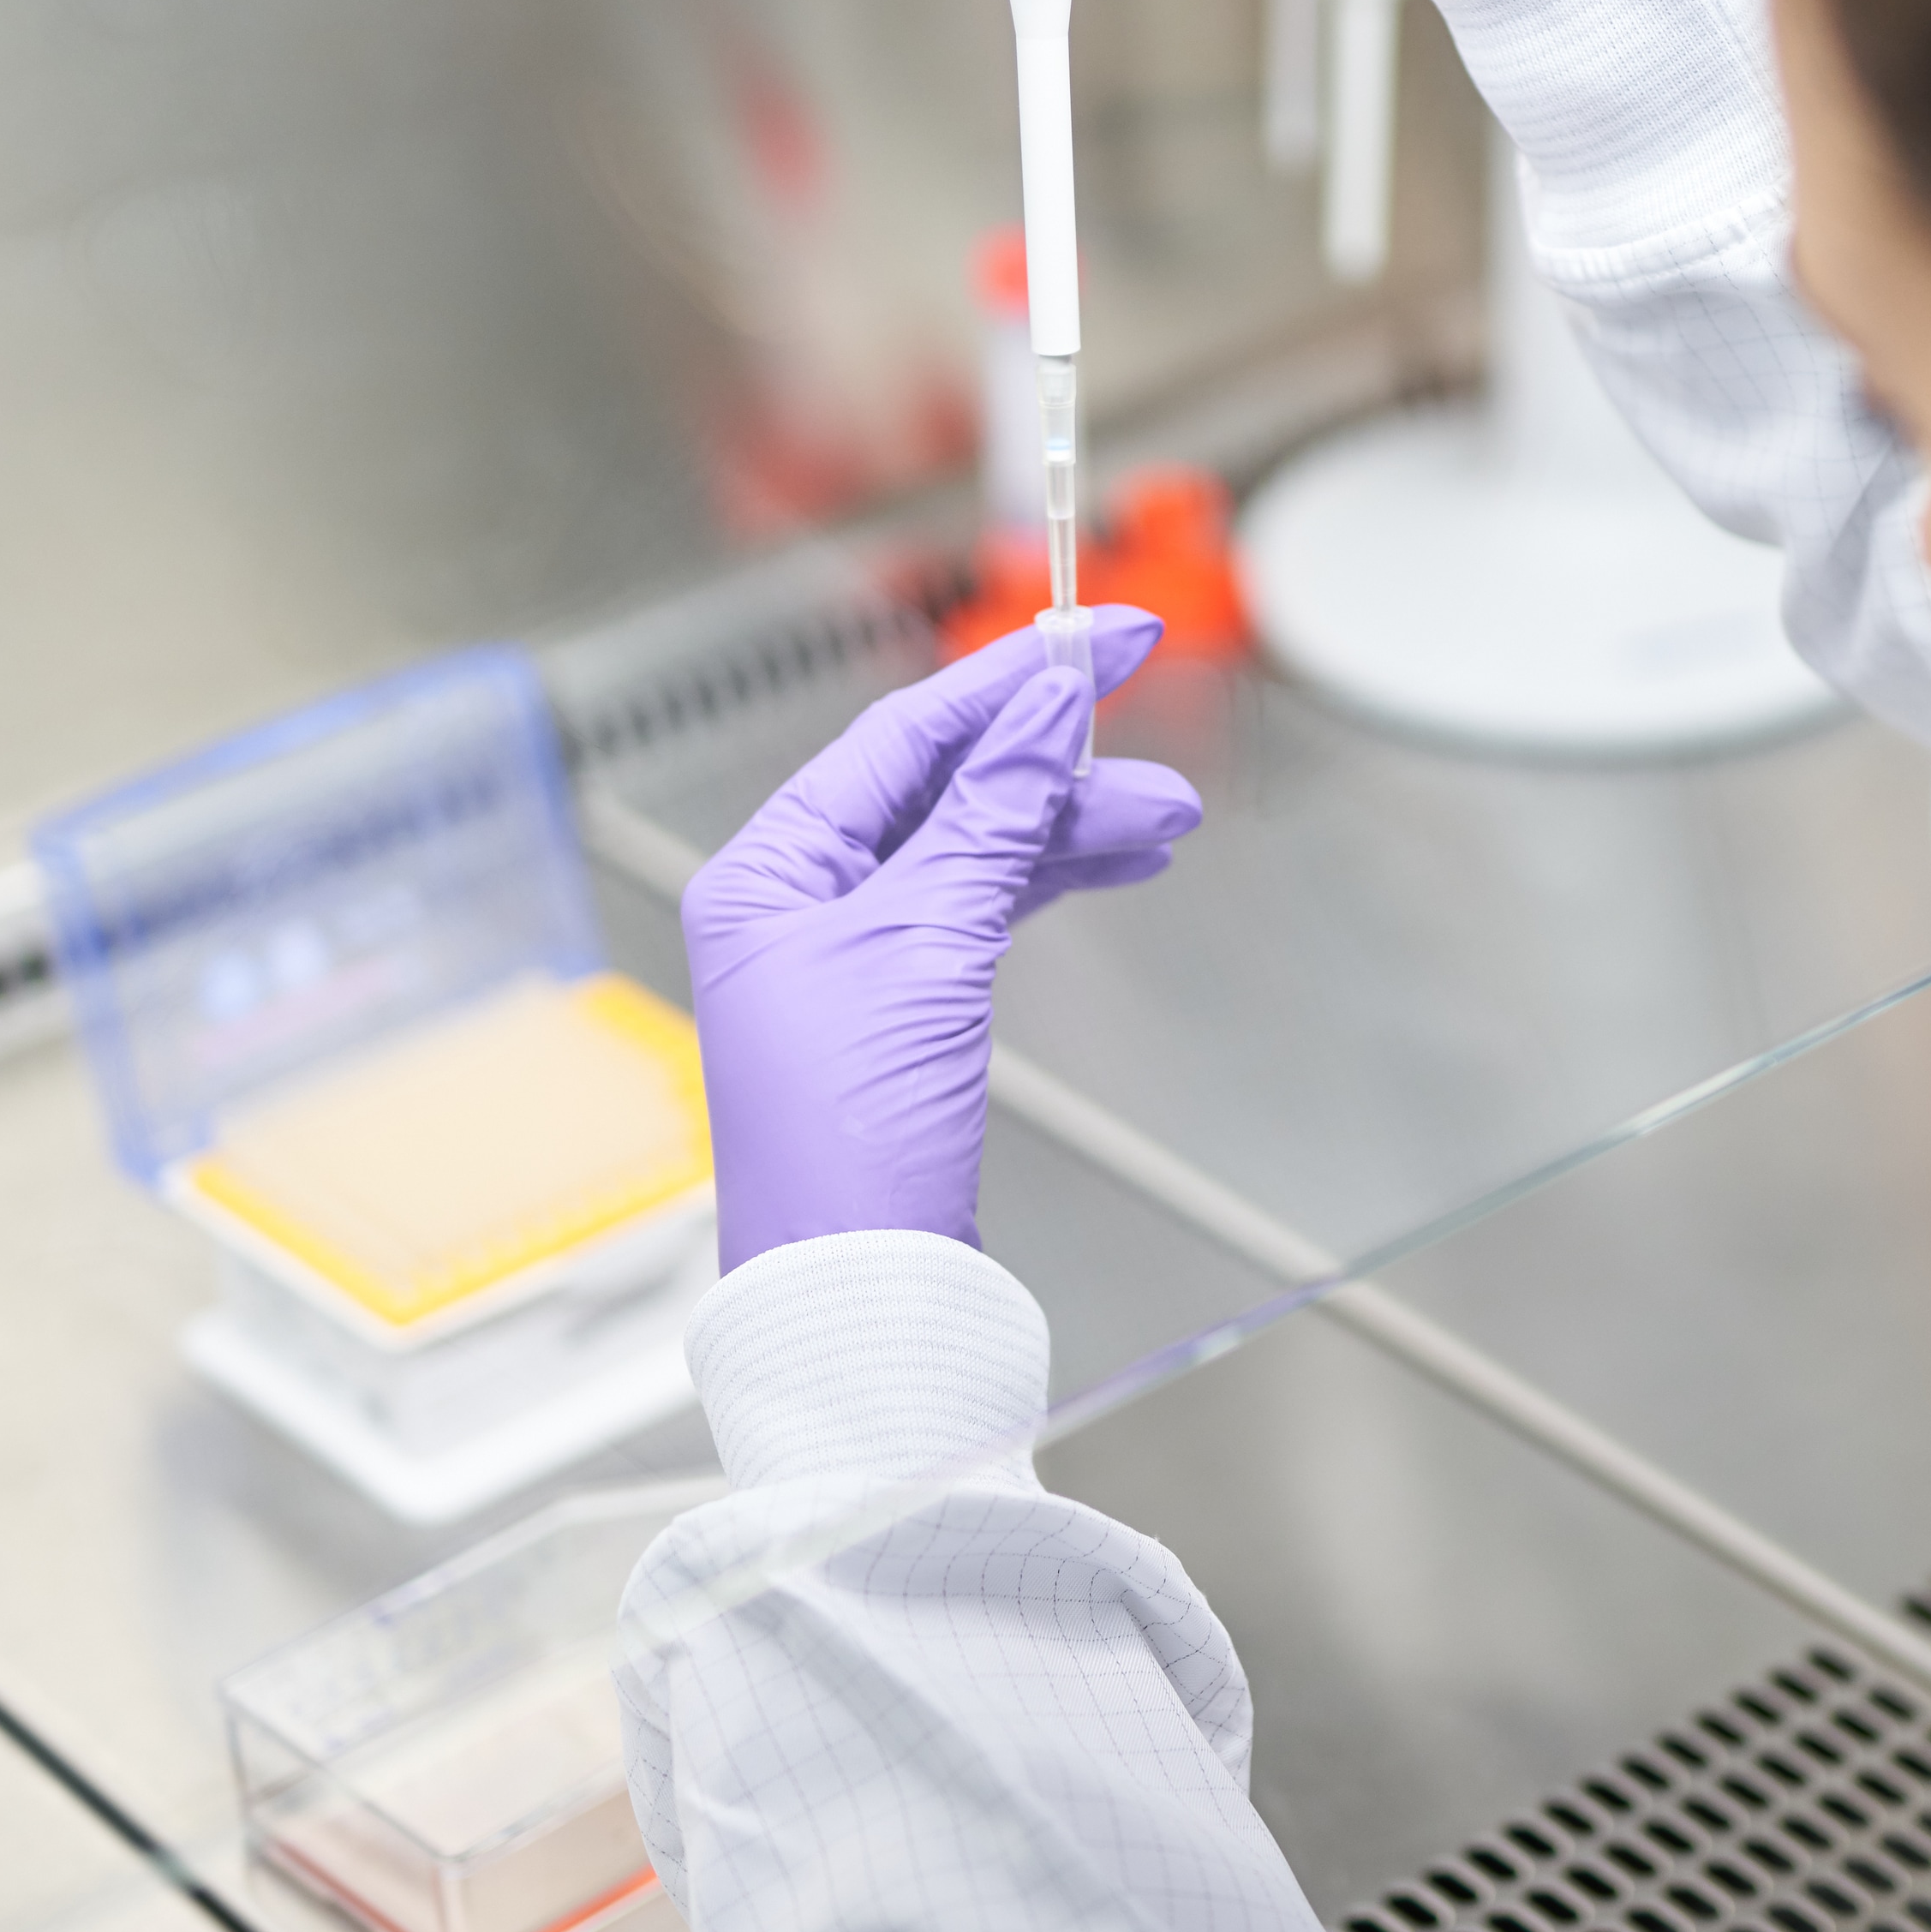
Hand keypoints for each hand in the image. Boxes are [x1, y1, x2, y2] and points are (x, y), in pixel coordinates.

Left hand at [684, 612, 1198, 1266]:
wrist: (861, 1295)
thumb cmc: (846, 1142)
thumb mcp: (924, 946)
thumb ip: (990, 820)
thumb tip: (1041, 714)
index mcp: (766, 872)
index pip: (899, 738)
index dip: (1002, 680)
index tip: (1092, 636)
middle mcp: (800, 906)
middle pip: (943, 786)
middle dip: (1051, 756)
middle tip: (1144, 711)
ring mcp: (856, 960)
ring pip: (978, 849)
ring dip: (1069, 821)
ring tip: (1164, 815)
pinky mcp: (908, 1012)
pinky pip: (985, 909)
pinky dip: (1050, 879)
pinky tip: (1115, 857)